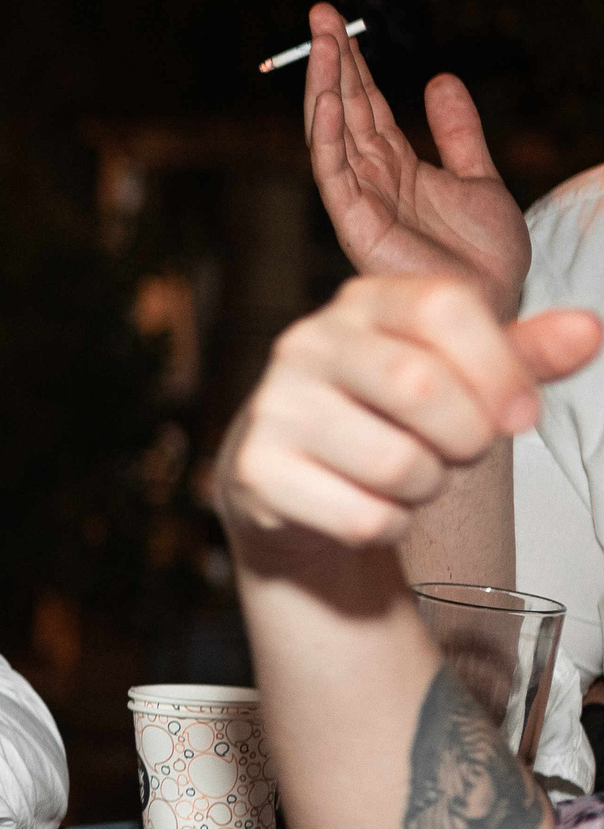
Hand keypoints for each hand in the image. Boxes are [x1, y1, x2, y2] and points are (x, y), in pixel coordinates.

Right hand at [215, 275, 599, 549]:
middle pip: (421, 386)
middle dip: (467, 437)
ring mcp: (274, 408)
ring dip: (425, 487)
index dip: (500, 365)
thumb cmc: (389, 417)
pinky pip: (363, 517)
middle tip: (459, 450)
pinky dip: (386, 525)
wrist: (292, 478)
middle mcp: (306, 344)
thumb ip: (523, 354)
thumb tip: (589, 332)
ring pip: (395, 464)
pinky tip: (366, 504)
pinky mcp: (257, 472)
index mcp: (361, 303)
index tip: (521, 413)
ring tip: (406, 475)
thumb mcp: (459, 376)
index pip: (442, 305)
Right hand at [305, 3, 529, 317]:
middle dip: (332, 61)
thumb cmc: (486, 258)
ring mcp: (360, 199)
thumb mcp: (480, 178)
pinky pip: (333, 171)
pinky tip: (327, 97)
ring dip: (325, 84)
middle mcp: (371, 179)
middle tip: (321, 13)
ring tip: (323, 39)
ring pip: (333, 132)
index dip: (354, 64)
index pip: (368, 106)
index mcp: (396, 168)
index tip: (341, 23)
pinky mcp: (356, 222)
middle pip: (345, 109)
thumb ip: (458, 132)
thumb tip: (440, 79)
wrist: (495, 303)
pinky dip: (327, 134)